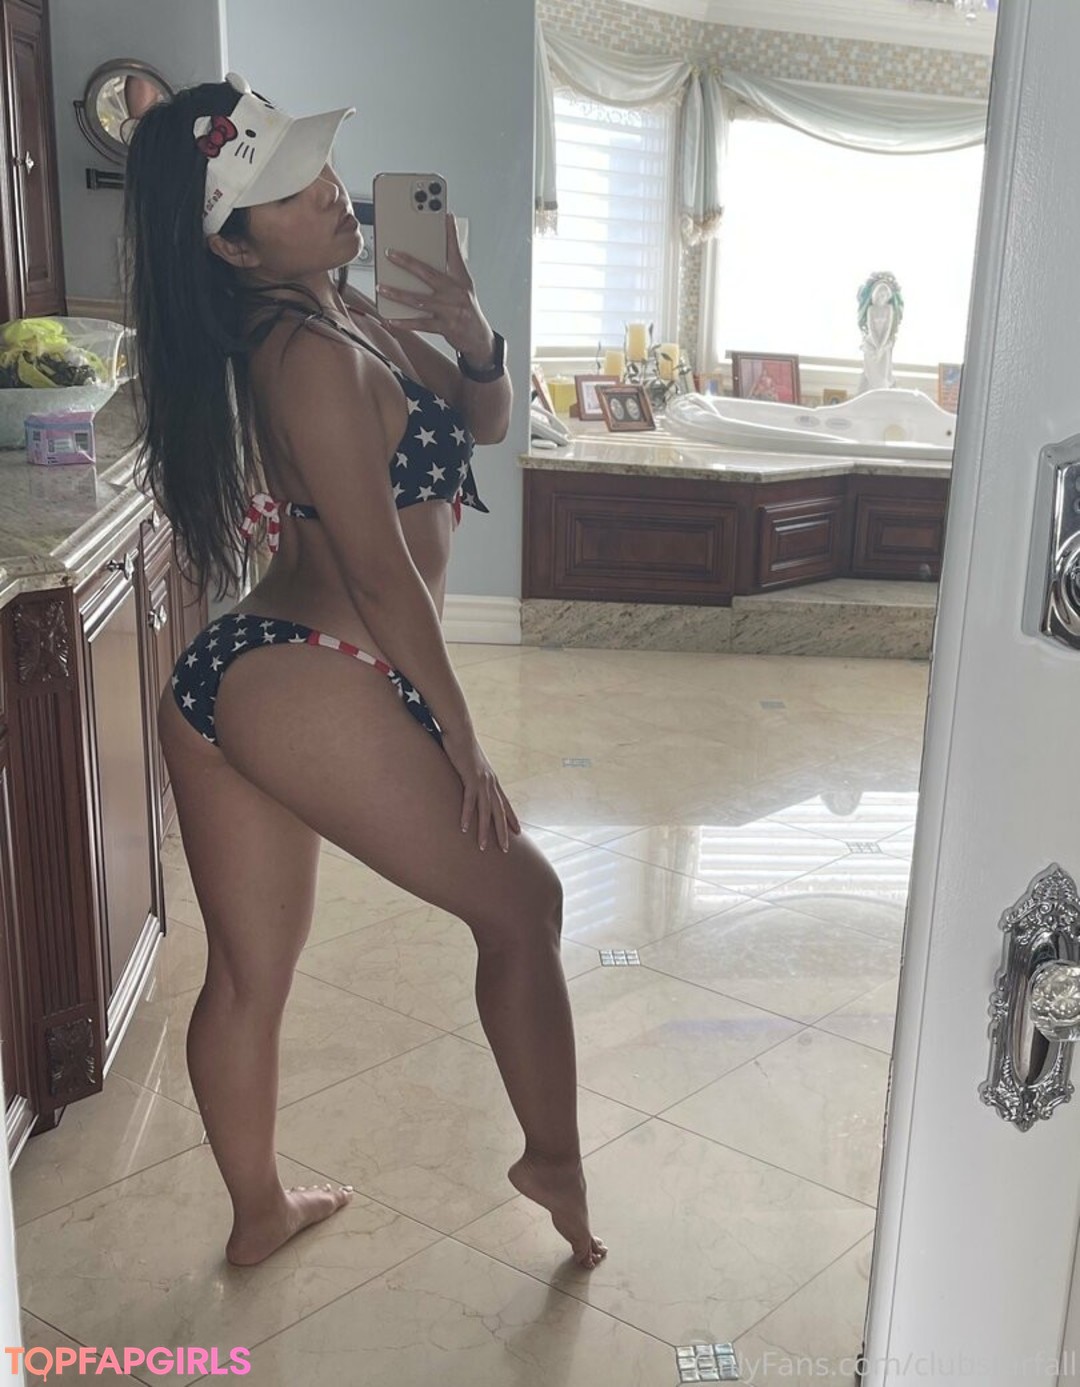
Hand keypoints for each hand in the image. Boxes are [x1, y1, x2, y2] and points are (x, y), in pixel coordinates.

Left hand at [378, 216, 494, 363]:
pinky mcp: (445, 327)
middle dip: (407, 262)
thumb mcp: (464, 284)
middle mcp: (456, 293)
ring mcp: (450, 310)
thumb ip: (452, 263)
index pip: (455, 252)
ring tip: (381, 288)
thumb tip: (443, 241)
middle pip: (429, 274)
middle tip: (390, 254)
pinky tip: (391, 318)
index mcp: (461, 279)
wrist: (479, 337)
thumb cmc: (466, 308)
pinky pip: (421, 324)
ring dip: (398, 294)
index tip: (444, 215)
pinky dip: (404, 322)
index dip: (451, 234)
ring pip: (419, 300)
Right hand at [441, 726, 521, 853]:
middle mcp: (490, 782)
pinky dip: (467, 815)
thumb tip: (471, 781)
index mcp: (492, 780)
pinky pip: (469, 801)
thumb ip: (473, 775)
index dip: (511, 818)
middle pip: (499, 811)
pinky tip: (464, 828)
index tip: (518, 832)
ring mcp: (482, 781)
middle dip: (502, 831)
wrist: (461, 730)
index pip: (505, 803)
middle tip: (505, 849)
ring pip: (486, 811)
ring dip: (484, 830)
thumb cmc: (464, 746)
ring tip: (483, 847)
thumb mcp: (472, 764)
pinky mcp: (470, 777)